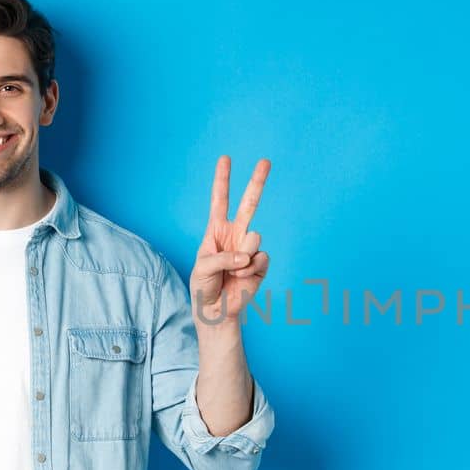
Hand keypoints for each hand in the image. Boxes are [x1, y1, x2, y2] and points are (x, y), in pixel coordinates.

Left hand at [192, 155, 270, 324]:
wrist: (216, 311)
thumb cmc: (203, 286)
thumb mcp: (203, 267)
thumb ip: (223, 257)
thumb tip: (247, 254)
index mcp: (217, 230)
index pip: (220, 200)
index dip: (222, 180)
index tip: (225, 158)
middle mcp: (235, 234)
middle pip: (249, 203)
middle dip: (257, 182)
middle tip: (266, 161)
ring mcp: (249, 248)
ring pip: (254, 237)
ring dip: (242, 256)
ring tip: (233, 270)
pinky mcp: (261, 264)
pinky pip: (261, 258)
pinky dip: (250, 269)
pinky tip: (242, 277)